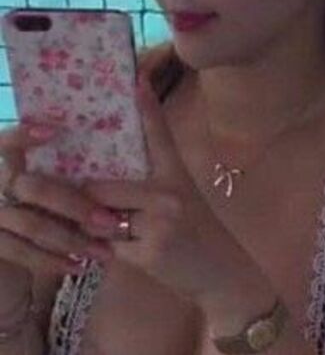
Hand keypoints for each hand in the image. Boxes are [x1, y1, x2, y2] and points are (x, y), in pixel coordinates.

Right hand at [0, 121, 110, 280]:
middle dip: (75, 204)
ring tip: (103, 251)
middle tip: (109, 220)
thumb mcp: (47, 202)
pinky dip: (52, 260)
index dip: (22, 135)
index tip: (54, 131)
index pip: (3, 143)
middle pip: (34, 187)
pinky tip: (77, 266)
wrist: (11, 281)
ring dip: (72, 239)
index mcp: (6, 168)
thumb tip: (110, 164)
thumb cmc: (39, 230)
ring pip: (32, 223)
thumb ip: (62, 181)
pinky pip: (21, 250)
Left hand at [62, 74, 247, 302]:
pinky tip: (127, 256)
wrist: (224, 275)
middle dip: (84, 201)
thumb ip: (149, 187)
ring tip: (101, 233)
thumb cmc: (198, 235)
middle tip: (70, 202)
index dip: (148, 108)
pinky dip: (111, 254)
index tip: (137, 79)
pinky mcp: (152, 252)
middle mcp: (170, 194)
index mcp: (177, 176)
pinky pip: (111, 249)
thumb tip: (102, 183)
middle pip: (104, 188)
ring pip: (102, 219)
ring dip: (95, 230)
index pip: (159, 136)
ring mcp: (161, 223)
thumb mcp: (182, 201)